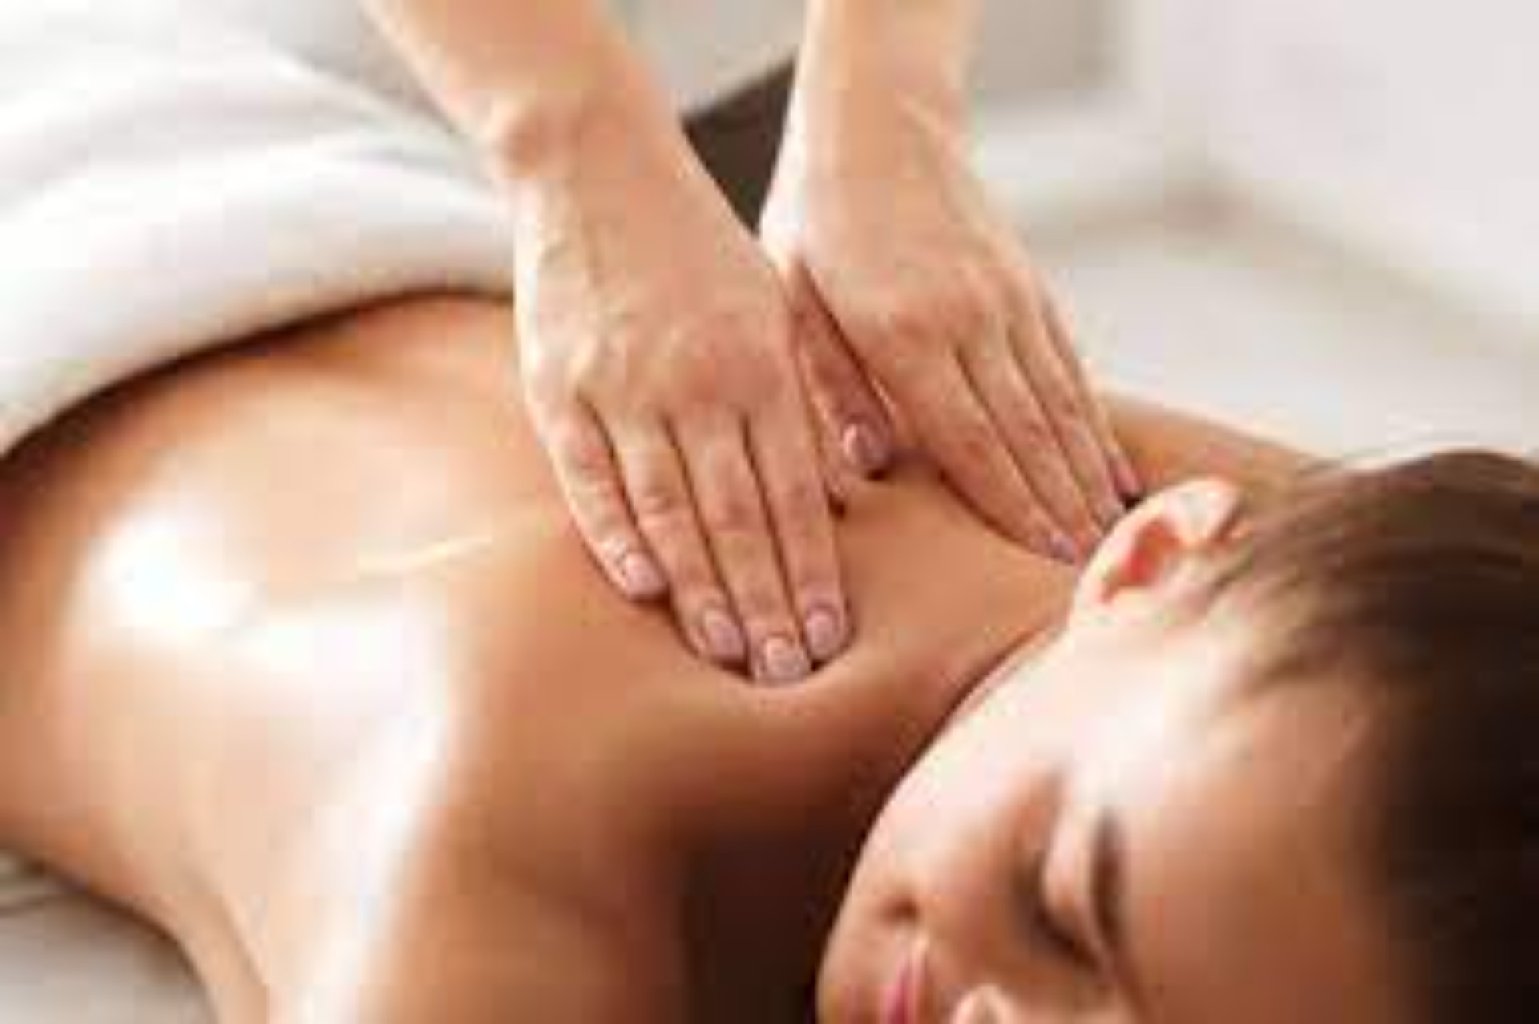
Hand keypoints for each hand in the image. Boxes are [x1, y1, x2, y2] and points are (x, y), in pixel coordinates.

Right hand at [507, 103, 846, 683]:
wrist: (598, 173)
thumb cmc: (700, 254)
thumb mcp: (770, 311)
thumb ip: (797, 399)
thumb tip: (830, 496)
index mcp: (760, 365)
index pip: (795, 492)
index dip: (812, 570)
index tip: (830, 637)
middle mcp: (698, 383)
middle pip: (739, 514)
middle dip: (767, 602)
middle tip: (787, 674)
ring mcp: (623, 388)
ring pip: (670, 507)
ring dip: (701, 587)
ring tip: (727, 652)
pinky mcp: (558, 390)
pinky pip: (590, 477)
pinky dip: (616, 534)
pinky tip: (643, 588)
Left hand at [761, 89, 1140, 559]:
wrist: (878, 126)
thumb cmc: (816, 222)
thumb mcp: (792, 298)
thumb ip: (828, 382)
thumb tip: (866, 465)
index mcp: (904, 330)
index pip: (969, 438)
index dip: (1012, 505)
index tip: (1044, 558)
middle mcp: (970, 318)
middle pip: (1027, 431)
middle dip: (1061, 506)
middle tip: (1090, 571)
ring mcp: (1008, 300)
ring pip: (1059, 401)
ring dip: (1086, 472)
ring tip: (1111, 532)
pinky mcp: (1027, 286)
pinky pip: (1068, 364)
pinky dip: (1092, 420)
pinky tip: (1108, 462)